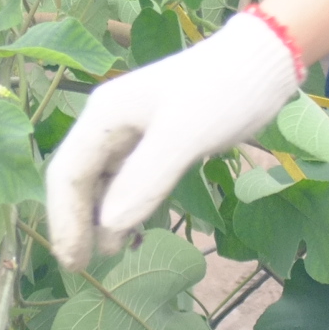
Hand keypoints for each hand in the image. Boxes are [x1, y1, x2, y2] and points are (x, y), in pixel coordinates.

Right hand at [44, 8, 305, 268]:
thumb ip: (144, 180)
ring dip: (101, 219)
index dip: (66, 221)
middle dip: (78, 223)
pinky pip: (129, 179)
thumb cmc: (222, 92)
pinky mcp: (156, 139)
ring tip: (109, 256)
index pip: (67, 174)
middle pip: (79, 180)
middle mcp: (109, 122)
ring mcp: (132, 131)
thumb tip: (108, 228)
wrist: (263, 60)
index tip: (74, 263)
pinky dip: (126, 207)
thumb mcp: (183, 136)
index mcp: (104, 115)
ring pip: (102, 182)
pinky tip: (132, 232)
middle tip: (83, 269)